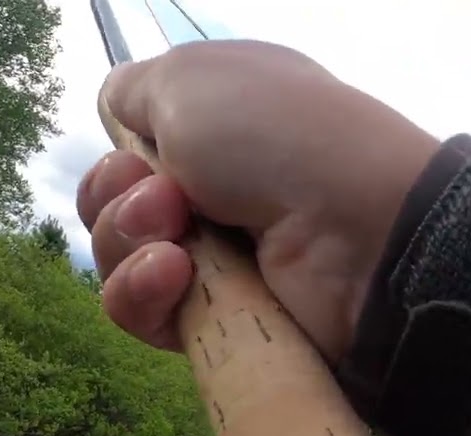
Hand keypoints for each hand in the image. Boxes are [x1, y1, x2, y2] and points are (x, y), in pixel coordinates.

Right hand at [76, 39, 439, 361]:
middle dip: (117, 198)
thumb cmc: (276, 137)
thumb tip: (116, 115)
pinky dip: (143, 293)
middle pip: (113, 206)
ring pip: (119, 261)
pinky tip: (176, 276)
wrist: (357, 231)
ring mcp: (219, 259)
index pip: (132, 147)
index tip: (143, 152)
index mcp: (217, 125)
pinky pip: (142, 313)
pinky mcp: (220, 320)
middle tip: (168, 200)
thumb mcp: (188, 79)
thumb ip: (131, 91)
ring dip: (126, 243)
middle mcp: (217, 189)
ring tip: (175, 240)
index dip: (121, 153)